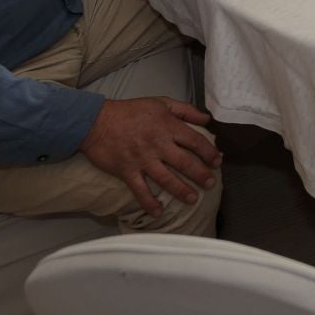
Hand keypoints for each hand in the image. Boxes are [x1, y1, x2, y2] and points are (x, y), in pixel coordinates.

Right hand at [78, 97, 221, 217]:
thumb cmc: (130, 111)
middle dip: (200, 174)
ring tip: (192, 199)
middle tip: (210, 184)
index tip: (217, 161)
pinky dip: (148, 202)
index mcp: (168, 126)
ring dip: (181, 190)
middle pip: (184, 162)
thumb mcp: (161, 102)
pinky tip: (158, 212)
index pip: (195, 141)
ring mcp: (143, 159)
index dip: (208, 152)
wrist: (97, 121)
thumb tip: (207, 118)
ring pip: (166, 179)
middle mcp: (158, 144)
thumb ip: (185, 110)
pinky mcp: (127, 171)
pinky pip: (140, 190)